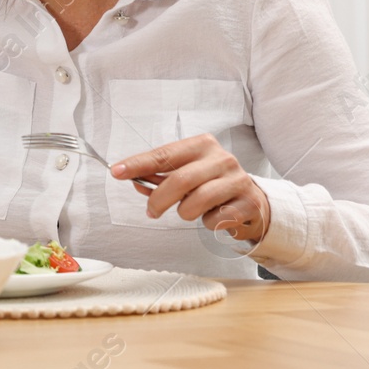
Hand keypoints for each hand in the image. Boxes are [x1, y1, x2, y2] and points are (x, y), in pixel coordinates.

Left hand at [112, 134, 270, 242]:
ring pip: (197, 201)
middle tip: (152, 211)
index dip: (138, 164)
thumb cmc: (211, 184)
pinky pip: (216, 219)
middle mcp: (222, 158)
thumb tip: (135, 182)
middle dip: (159, 199)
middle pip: (180, 180)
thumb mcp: (186, 175)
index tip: (116, 171)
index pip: (164, 155)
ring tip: (189, 211)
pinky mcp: (249, 203)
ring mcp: (238, 180)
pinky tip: (214, 216)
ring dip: (184, 212)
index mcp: (202, 145)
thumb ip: (160, 178)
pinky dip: (207, 223)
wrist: (252, 201)